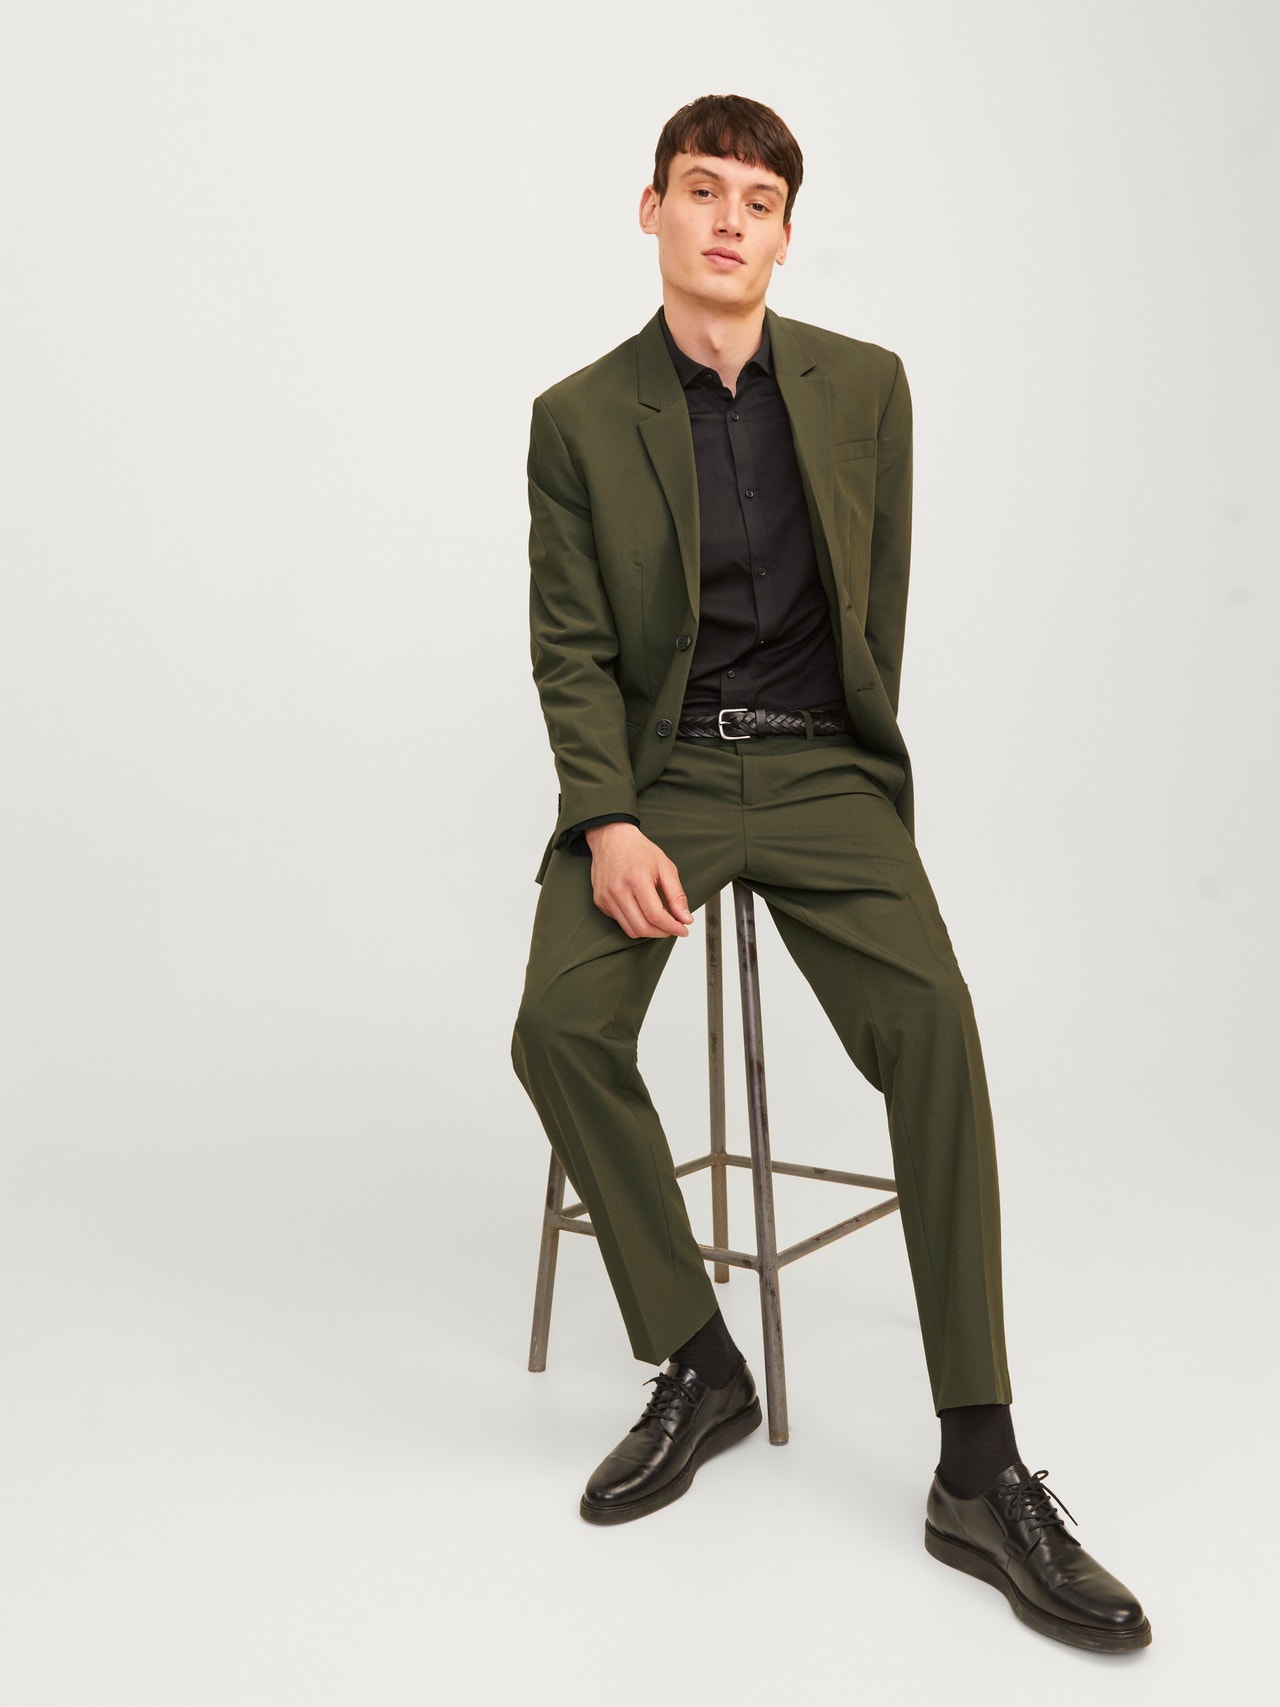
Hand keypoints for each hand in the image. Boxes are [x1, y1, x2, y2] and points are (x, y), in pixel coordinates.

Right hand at [584, 822, 694, 938]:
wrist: (612, 839)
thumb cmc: (638, 850)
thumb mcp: (666, 867)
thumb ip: (677, 895)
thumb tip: (685, 918)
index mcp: (637, 879)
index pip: (656, 915)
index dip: (672, 927)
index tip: (683, 929)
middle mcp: (618, 890)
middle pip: (643, 927)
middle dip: (662, 933)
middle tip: (673, 928)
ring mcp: (606, 897)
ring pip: (631, 930)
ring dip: (649, 931)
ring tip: (660, 922)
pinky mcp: (600, 902)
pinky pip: (620, 922)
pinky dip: (635, 923)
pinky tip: (643, 912)